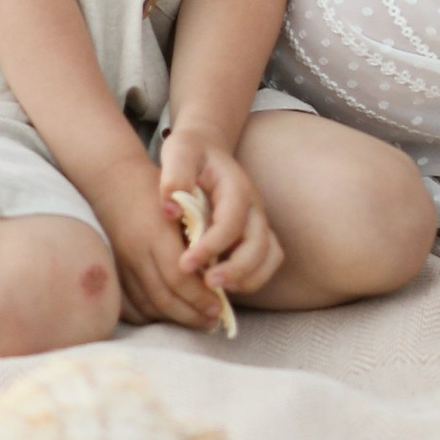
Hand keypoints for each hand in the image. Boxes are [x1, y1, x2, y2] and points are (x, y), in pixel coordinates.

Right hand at [100, 165, 221, 329]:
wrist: (112, 181)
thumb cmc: (156, 188)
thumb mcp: (183, 202)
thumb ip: (198, 233)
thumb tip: (219, 269)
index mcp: (155, 234)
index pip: (179, 277)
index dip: (200, 297)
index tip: (219, 306)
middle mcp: (136, 253)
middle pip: (164, 297)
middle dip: (191, 315)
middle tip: (212, 321)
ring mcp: (122, 264)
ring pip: (148, 305)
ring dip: (174, 319)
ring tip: (197, 321)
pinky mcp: (114, 271)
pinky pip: (131, 305)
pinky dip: (152, 315)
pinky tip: (170, 315)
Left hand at [154, 130, 284, 315]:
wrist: (206, 148)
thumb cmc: (190, 152)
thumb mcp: (178, 152)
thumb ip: (174, 177)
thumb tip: (171, 211)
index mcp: (236, 186)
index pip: (231, 222)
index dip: (211, 246)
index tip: (185, 264)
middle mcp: (253, 205)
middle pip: (258, 244)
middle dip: (235, 269)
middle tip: (206, 285)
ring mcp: (257, 221)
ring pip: (268, 256)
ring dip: (247, 278)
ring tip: (216, 291)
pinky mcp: (255, 234)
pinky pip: (266, 261)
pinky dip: (251, 278)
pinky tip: (223, 285)